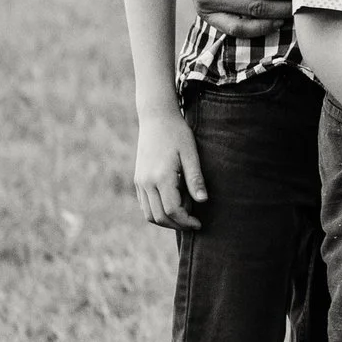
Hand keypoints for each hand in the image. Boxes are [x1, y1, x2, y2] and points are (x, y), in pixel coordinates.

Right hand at [134, 110, 206, 229]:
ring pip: (149, 214)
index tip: (199, 223)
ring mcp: (139, 182)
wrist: (156, 118)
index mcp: (161, 177)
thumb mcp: (191, 153)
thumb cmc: (177, 133)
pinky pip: (144, 205)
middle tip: (193, 222)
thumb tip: (203, 201)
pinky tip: (173, 203)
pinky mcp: (138, 180)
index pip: (172, 210)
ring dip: (166, 220)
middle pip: (159, 217)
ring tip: (184, 213)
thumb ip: (195, 178)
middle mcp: (146, 182)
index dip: (186, 221)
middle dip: (177, 224)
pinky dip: (157, 211)